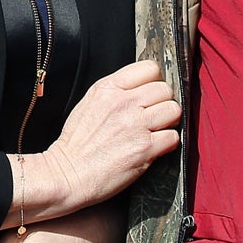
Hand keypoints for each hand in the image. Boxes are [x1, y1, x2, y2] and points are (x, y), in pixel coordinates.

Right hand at [26, 60, 179, 217]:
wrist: (68, 174)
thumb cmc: (76, 145)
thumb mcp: (89, 103)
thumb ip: (115, 92)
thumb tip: (140, 90)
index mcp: (108, 88)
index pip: (149, 68)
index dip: (154, 82)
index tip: (151, 94)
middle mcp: (124, 103)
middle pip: (165, 89)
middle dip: (162, 102)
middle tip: (154, 116)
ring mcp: (136, 124)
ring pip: (174, 110)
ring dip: (168, 122)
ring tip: (156, 130)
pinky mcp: (145, 148)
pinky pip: (173, 137)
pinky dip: (167, 144)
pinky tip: (154, 147)